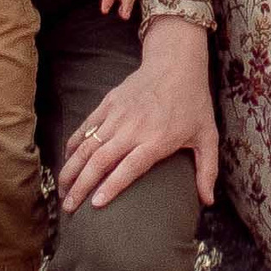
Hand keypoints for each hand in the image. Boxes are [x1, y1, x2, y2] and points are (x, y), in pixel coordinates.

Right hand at [57, 20, 218, 214]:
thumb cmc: (193, 103)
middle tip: (69, 207)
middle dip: (81, 186)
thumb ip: (207, 170)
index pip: (129, 168)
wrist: (176, 63)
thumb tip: (208, 202)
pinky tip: (66, 161)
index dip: (111, 187)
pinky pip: (86, 127)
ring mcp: (117, 115)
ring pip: (87, 146)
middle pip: (100, 161)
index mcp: (156, 139)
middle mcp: (133, 128)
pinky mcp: (108, 103)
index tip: (95, 205)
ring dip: (71, 169)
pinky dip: (73, 145)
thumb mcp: (208, 136)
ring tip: (62, 190)